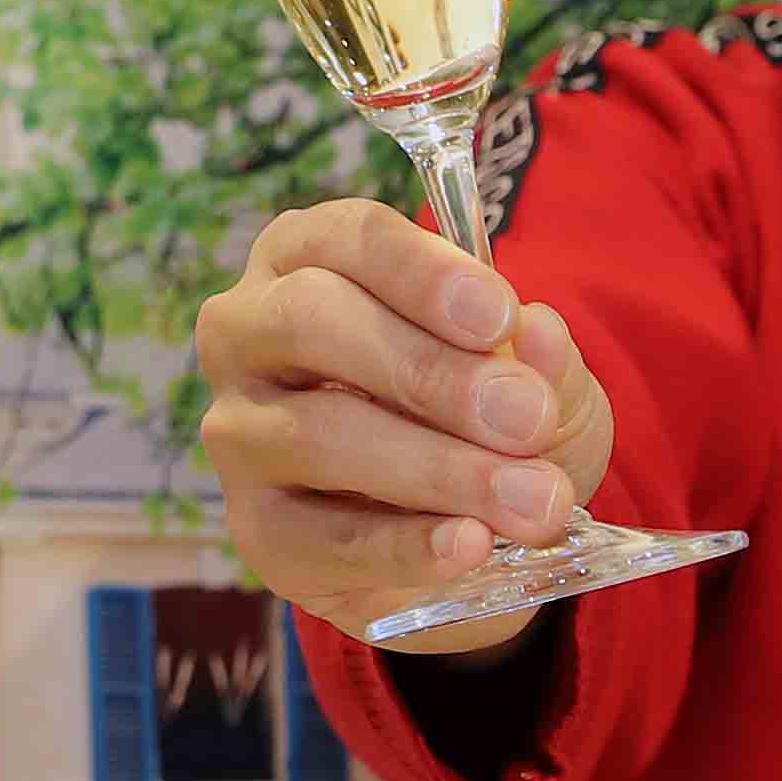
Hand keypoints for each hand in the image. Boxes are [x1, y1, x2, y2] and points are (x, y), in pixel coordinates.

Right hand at [193, 198, 612, 654]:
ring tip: (529, 499)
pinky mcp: (256, 528)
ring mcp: (239, 432)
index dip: (424, 272)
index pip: (349, 237)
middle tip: (525, 417)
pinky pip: (322, 536)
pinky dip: (406, 543)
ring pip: (312, 433)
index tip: (502, 319)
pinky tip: (471, 543)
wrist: (477, 537)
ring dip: (433, 468)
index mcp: (309, 259)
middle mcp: (249, 332)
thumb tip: (540, 333)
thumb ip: (541, 363)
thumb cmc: (486, 422)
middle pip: (310, 320)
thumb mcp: (538, 384)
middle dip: (428, 370)